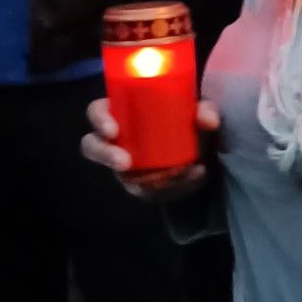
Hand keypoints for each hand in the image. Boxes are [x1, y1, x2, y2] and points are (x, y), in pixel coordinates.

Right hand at [81, 96, 218, 198]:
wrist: (204, 154)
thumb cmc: (189, 124)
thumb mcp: (198, 114)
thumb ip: (205, 110)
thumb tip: (208, 120)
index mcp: (123, 112)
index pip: (98, 112)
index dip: (99, 119)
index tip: (112, 130)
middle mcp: (117, 139)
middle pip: (93, 145)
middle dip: (105, 154)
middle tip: (124, 162)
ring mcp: (124, 164)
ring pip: (117, 173)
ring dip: (138, 180)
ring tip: (155, 181)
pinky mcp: (139, 185)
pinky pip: (147, 190)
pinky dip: (174, 184)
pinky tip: (194, 175)